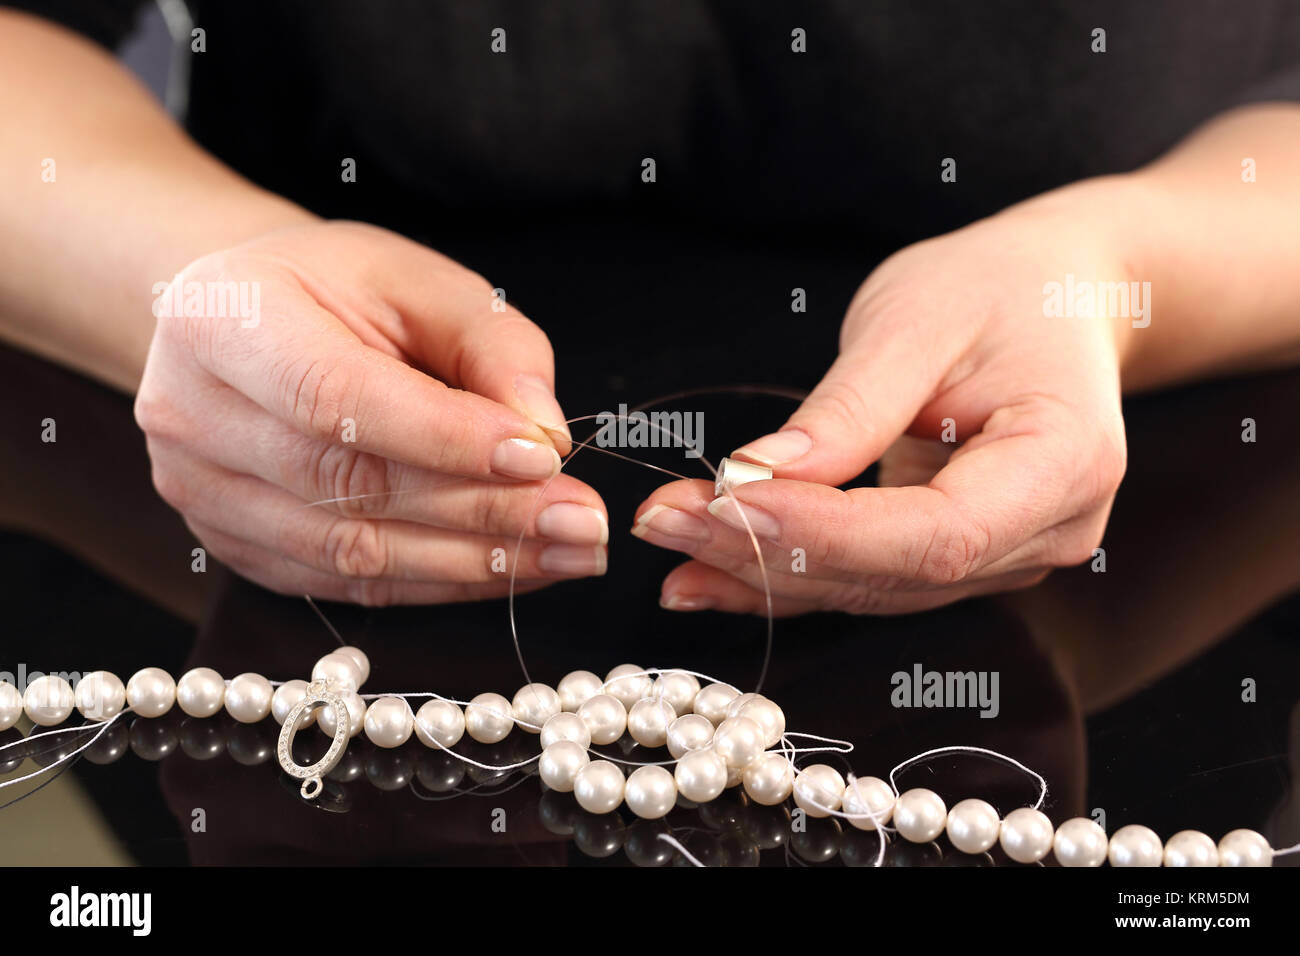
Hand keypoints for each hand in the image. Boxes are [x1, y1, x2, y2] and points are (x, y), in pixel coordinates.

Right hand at [136, 221, 607, 604]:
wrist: (246, 321)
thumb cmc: (337, 291)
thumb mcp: (419, 281)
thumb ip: (491, 345)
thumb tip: (546, 433)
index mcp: (223, 319)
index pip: (337, 397)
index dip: (446, 438)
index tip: (544, 458)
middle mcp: (191, 414)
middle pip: (349, 486)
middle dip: (483, 511)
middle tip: (582, 521)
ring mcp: (201, 494)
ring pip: (353, 553)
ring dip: (474, 563)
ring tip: (568, 552)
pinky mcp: (235, 547)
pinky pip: (350, 585)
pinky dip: (441, 583)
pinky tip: (514, 568)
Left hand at [633, 179, 1136, 613]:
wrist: (1054, 300)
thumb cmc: (997, 290)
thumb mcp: (919, 318)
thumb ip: (849, 407)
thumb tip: (760, 476)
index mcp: (1065, 463)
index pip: (937, 532)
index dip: (826, 531)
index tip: (727, 500)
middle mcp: (1049, 531)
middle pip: (895, 572)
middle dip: (769, 551)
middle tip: (664, 518)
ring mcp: (1006, 556)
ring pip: (869, 588)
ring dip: (760, 570)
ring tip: (669, 536)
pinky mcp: (958, 560)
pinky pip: (863, 579)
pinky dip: (782, 573)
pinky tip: (704, 571)